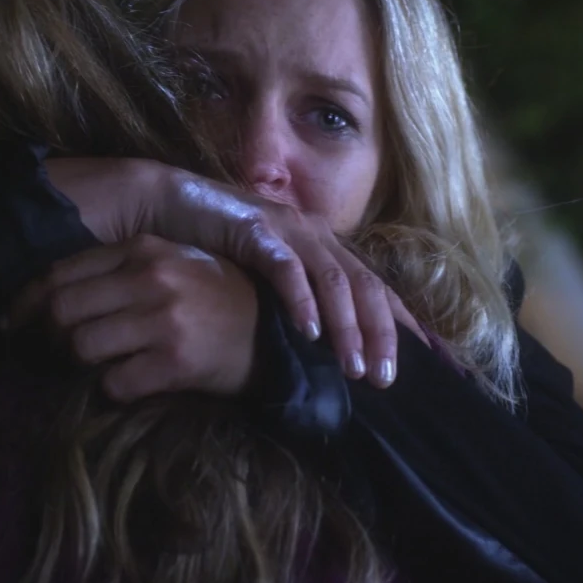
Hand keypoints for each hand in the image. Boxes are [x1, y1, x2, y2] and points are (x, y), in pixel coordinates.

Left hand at [7, 235, 256, 400]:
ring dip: (75, 366)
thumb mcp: (171, 265)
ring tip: (89, 369)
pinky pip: (114, 383)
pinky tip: (124, 385)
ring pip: (80, 346)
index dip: (26, 303)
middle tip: (48, 354)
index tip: (12, 324)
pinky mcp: (176, 360)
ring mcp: (163, 317)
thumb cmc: (217, 300)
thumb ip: (119, 272)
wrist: (280, 334)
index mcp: (142, 248)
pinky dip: (110, 390)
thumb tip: (52, 298)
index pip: (60, 273)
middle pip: (62, 311)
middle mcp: (150, 276)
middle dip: (45, 338)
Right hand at [45, 158, 425, 386]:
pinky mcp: (253, 230)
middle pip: (365, 285)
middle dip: (380, 334)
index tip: (418, 363)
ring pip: (333, 280)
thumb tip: (322, 344)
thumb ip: (294, 296)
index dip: (397, 323)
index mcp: (322, 244)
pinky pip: (285, 267)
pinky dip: (301, 299)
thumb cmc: (213, 246)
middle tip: (384, 379)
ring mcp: (285, 228)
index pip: (373, 285)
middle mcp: (313, 233)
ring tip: (352, 367)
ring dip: (347, 326)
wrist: (163, 203)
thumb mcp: (263, 274)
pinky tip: (309, 331)